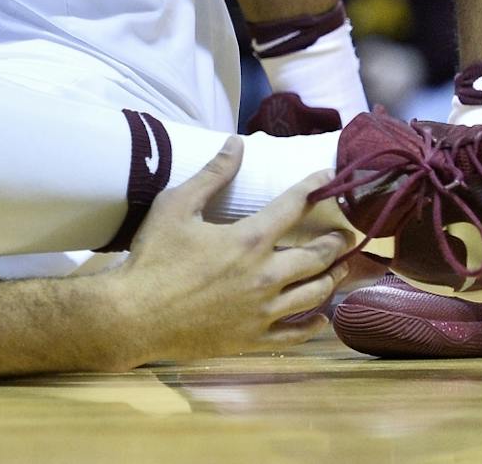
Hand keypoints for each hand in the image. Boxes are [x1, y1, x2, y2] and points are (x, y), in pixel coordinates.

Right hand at [106, 138, 357, 364]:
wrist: (134, 317)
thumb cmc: (153, 258)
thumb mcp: (175, 206)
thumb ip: (212, 174)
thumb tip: (236, 143)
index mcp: (248, 240)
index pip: (293, 206)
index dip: (314, 187)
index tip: (329, 177)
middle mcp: (265, 276)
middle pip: (317, 256)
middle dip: (337, 241)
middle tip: (347, 234)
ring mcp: (263, 311)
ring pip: (315, 294)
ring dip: (332, 278)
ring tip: (339, 269)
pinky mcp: (254, 339)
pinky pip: (297, 333)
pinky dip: (315, 324)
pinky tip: (321, 317)